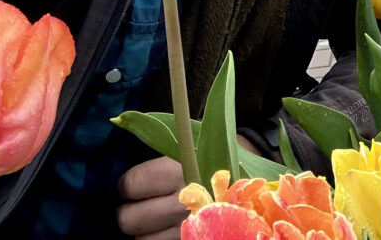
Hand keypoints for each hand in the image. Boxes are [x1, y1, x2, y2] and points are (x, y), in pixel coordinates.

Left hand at [117, 136, 259, 237]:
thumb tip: (128, 170)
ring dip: (144, 233)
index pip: (132, 185)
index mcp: (178, 172)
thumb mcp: (191, 149)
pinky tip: (165, 230)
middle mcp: (181, 201)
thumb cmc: (214, 158)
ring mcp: (189, 226)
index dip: (126, 187)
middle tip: (137, 206)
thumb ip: (161, 161)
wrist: (253, 177)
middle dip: (129, 214)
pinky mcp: (194, 238)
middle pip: (130, 220)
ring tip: (153, 222)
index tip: (131, 186)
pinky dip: (159, 239)